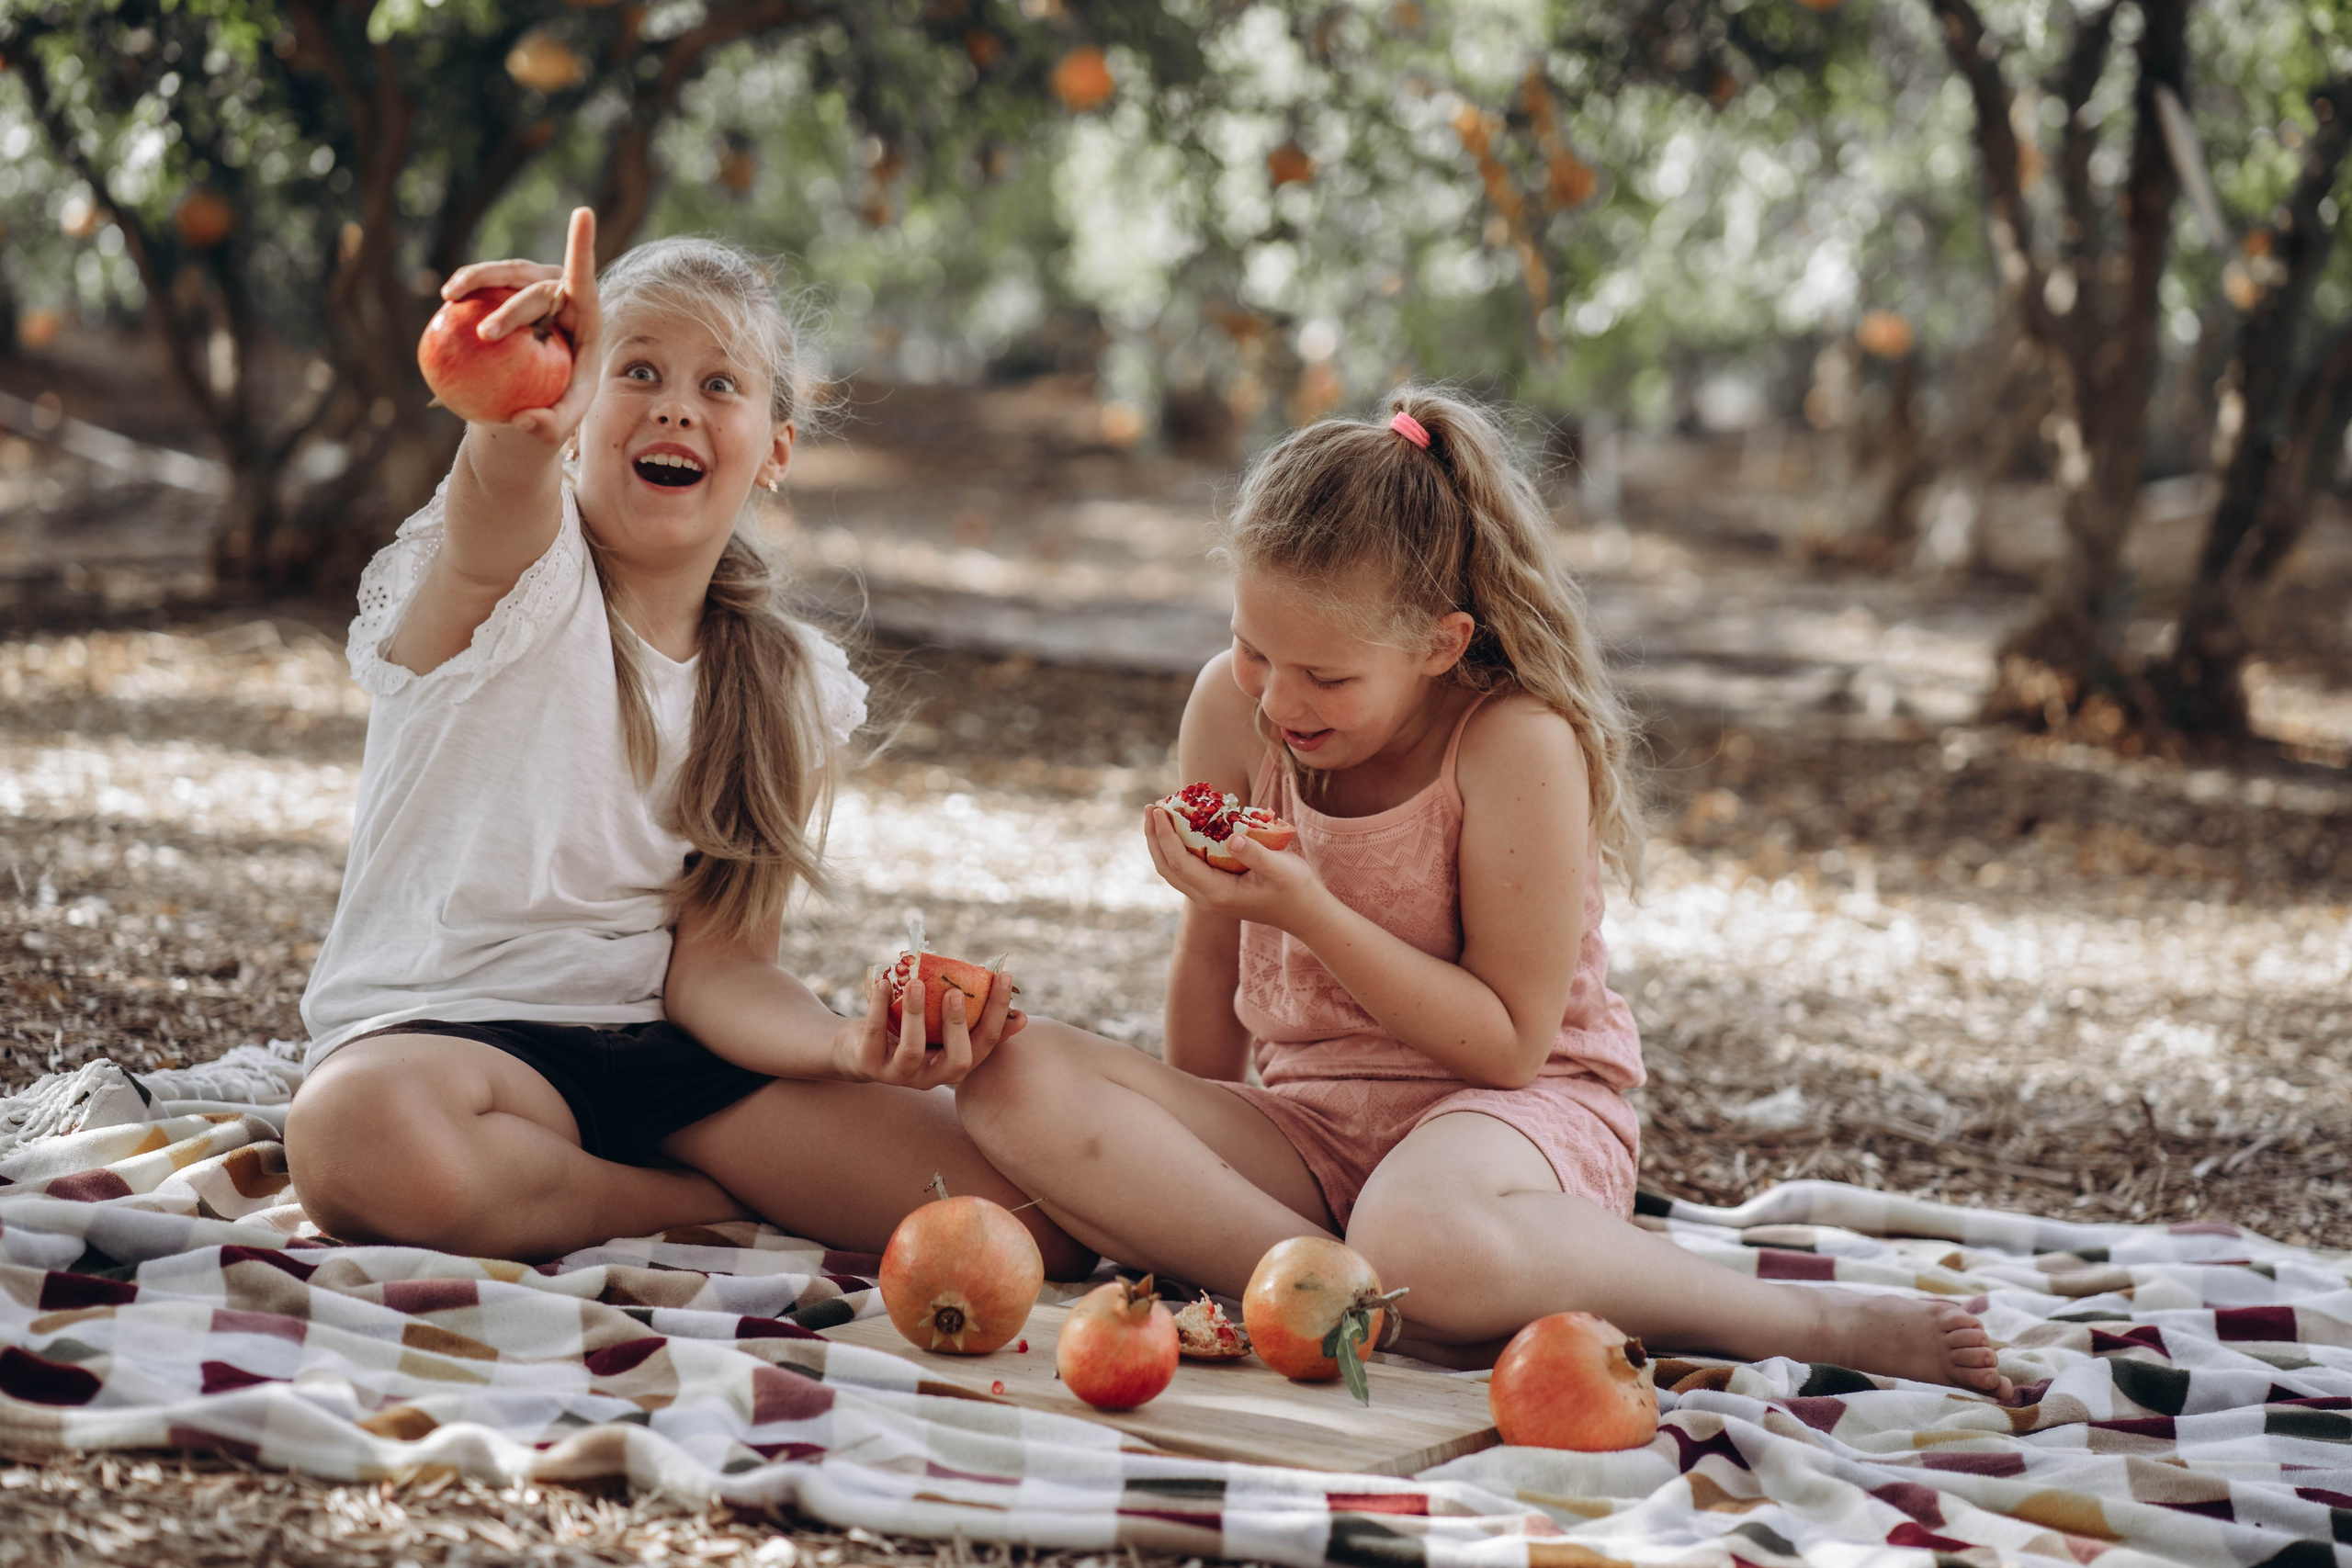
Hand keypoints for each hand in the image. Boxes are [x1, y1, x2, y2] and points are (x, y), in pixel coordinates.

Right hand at [439, 206, 602, 447]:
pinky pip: (484, 286)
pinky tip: (446, 303)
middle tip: (487, 336)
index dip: (582, 246)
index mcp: (586, 317)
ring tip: (451, 297)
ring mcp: (531, 289)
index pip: (585, 280)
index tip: (583, 213)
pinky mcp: (503, 293)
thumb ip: (549, 428)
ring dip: (479, 278)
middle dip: (511, 307)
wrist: (533, 393)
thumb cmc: (555, 406)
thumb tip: (524, 423)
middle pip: (537, 287)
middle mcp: (561, 294)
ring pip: (506, 272)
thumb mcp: (559, 424)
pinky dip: (467, 290)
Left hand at [831, 964, 1027, 1088]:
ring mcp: (899, 1074)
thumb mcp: (941, 1032)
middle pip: (958, 1061)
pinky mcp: (869, 1064)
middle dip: (958, 1025)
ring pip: (912, 1051)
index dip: (998, 1012)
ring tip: (918, 983)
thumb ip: (973, 1023)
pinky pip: (876, 1035)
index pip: (986, 1043)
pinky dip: (880, 1007)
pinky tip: (885, 983)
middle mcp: (932, 1076)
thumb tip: (1020, 1016)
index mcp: (955, 1064)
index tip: (1004, 977)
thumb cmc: (909, 1034)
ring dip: (916, 1015)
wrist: (857, 1052)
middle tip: (954, 992)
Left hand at [1144, 803, 1325, 931]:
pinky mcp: (1215, 889)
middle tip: (1151, 805)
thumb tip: (1231, 837)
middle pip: (1167, 867)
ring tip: (1158, 813)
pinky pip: (1186, 867)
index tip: (1159, 809)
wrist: (1304, 912)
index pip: (1179, 862)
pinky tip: (1179, 827)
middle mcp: (1207, 898)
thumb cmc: (1295, 888)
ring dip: (1161, 842)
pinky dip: (1176, 847)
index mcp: (1217, 893)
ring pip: (1173, 869)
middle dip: (1154, 836)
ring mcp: (1209, 896)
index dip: (1164, 835)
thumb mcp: (1281, 868)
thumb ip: (1256, 854)